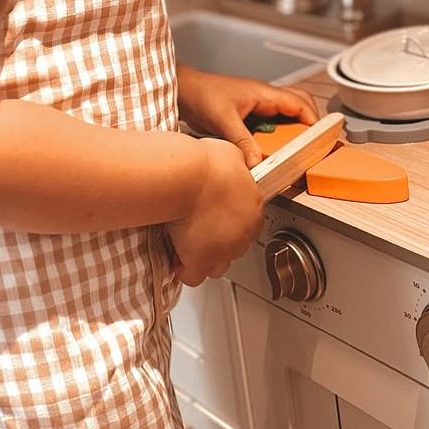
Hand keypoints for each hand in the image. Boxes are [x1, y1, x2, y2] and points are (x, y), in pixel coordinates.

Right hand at [167, 138, 262, 285]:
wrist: (186, 176)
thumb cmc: (204, 163)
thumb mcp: (232, 152)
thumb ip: (238, 164)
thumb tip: (237, 163)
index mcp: (253, 206)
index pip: (246, 221)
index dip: (227, 218)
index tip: (212, 213)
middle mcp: (243, 232)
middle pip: (233, 244)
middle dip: (216, 238)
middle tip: (196, 225)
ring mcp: (224, 250)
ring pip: (218, 265)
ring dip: (204, 257)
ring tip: (187, 243)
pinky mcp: (201, 261)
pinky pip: (193, 275)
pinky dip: (184, 269)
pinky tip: (175, 257)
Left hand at [177, 65, 316, 168]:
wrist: (182, 91)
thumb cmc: (201, 94)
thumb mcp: (223, 119)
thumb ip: (242, 141)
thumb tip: (256, 163)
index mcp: (264, 93)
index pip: (299, 103)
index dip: (313, 119)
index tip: (321, 137)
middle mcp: (264, 98)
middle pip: (299, 105)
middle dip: (310, 122)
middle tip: (315, 144)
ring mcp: (256, 106)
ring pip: (285, 116)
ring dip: (293, 130)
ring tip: (298, 151)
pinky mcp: (248, 116)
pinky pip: (270, 125)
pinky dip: (277, 137)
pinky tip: (273, 152)